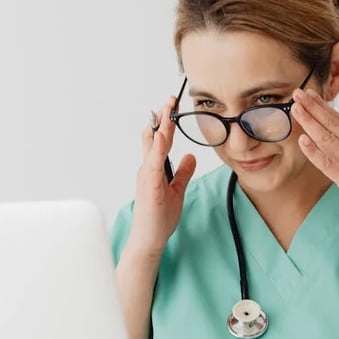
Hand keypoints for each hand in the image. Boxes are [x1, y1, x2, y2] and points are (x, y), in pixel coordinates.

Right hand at [127, 96, 196, 257]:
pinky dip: (158, 148)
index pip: (162, 141)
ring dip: (160, 127)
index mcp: (155, 169)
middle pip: (155, 138)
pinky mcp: (149, 186)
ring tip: (167, 110)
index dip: (168, 123)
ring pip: (153, 146)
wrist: (149, 239)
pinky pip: (154, 163)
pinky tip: (162, 136)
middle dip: (163, 117)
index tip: (174, 107)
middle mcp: (148, 169)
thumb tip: (191, 156)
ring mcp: (147, 176)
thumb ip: (183, 173)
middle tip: (171, 99)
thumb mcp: (177, 190)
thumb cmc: (159, 218)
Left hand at [292, 88, 338, 227]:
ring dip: (310, 123)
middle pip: (331, 125)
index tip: (309, 93)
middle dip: (313, 109)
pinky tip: (302, 140)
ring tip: (296, 108)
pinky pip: (329, 165)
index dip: (323, 107)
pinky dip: (315, 153)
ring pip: (327, 140)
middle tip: (297, 93)